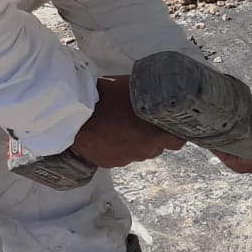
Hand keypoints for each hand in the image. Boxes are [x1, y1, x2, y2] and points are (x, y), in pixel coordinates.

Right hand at [70, 77, 184, 169]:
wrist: (73, 114)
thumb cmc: (105, 96)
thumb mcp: (133, 88)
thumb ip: (150, 97)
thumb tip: (161, 93)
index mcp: (154, 134)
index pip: (178, 141)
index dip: (176, 132)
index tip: (172, 123)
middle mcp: (143, 150)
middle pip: (157, 146)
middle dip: (153, 135)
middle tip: (143, 120)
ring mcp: (126, 158)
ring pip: (139, 151)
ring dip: (136, 142)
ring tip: (122, 126)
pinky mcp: (109, 163)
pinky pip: (121, 156)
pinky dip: (118, 147)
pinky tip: (109, 134)